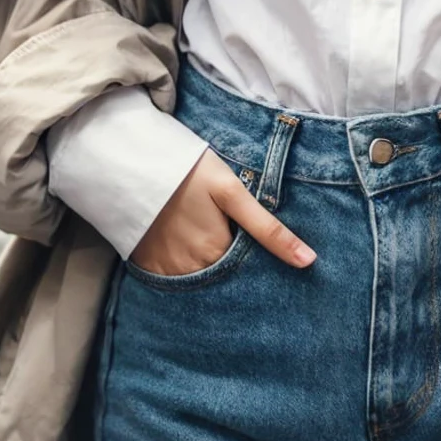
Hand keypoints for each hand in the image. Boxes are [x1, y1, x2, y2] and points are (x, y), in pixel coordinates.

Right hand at [129, 148, 316, 275]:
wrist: (132, 161)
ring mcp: (168, 272)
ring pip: (200, 278)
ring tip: (203, 232)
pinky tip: (182, 241)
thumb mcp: (232, 192)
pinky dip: (182, 267)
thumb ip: (268, 229)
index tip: (253, 242)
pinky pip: (172, 279)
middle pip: (224, 274)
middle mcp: (194, 270)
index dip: (257, 258)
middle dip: (233, 263)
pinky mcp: (147, 267)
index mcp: (218, 252)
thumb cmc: (189, 170)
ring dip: (207, 265)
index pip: (248, 268)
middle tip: (224, 230)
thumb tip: (308, 262)